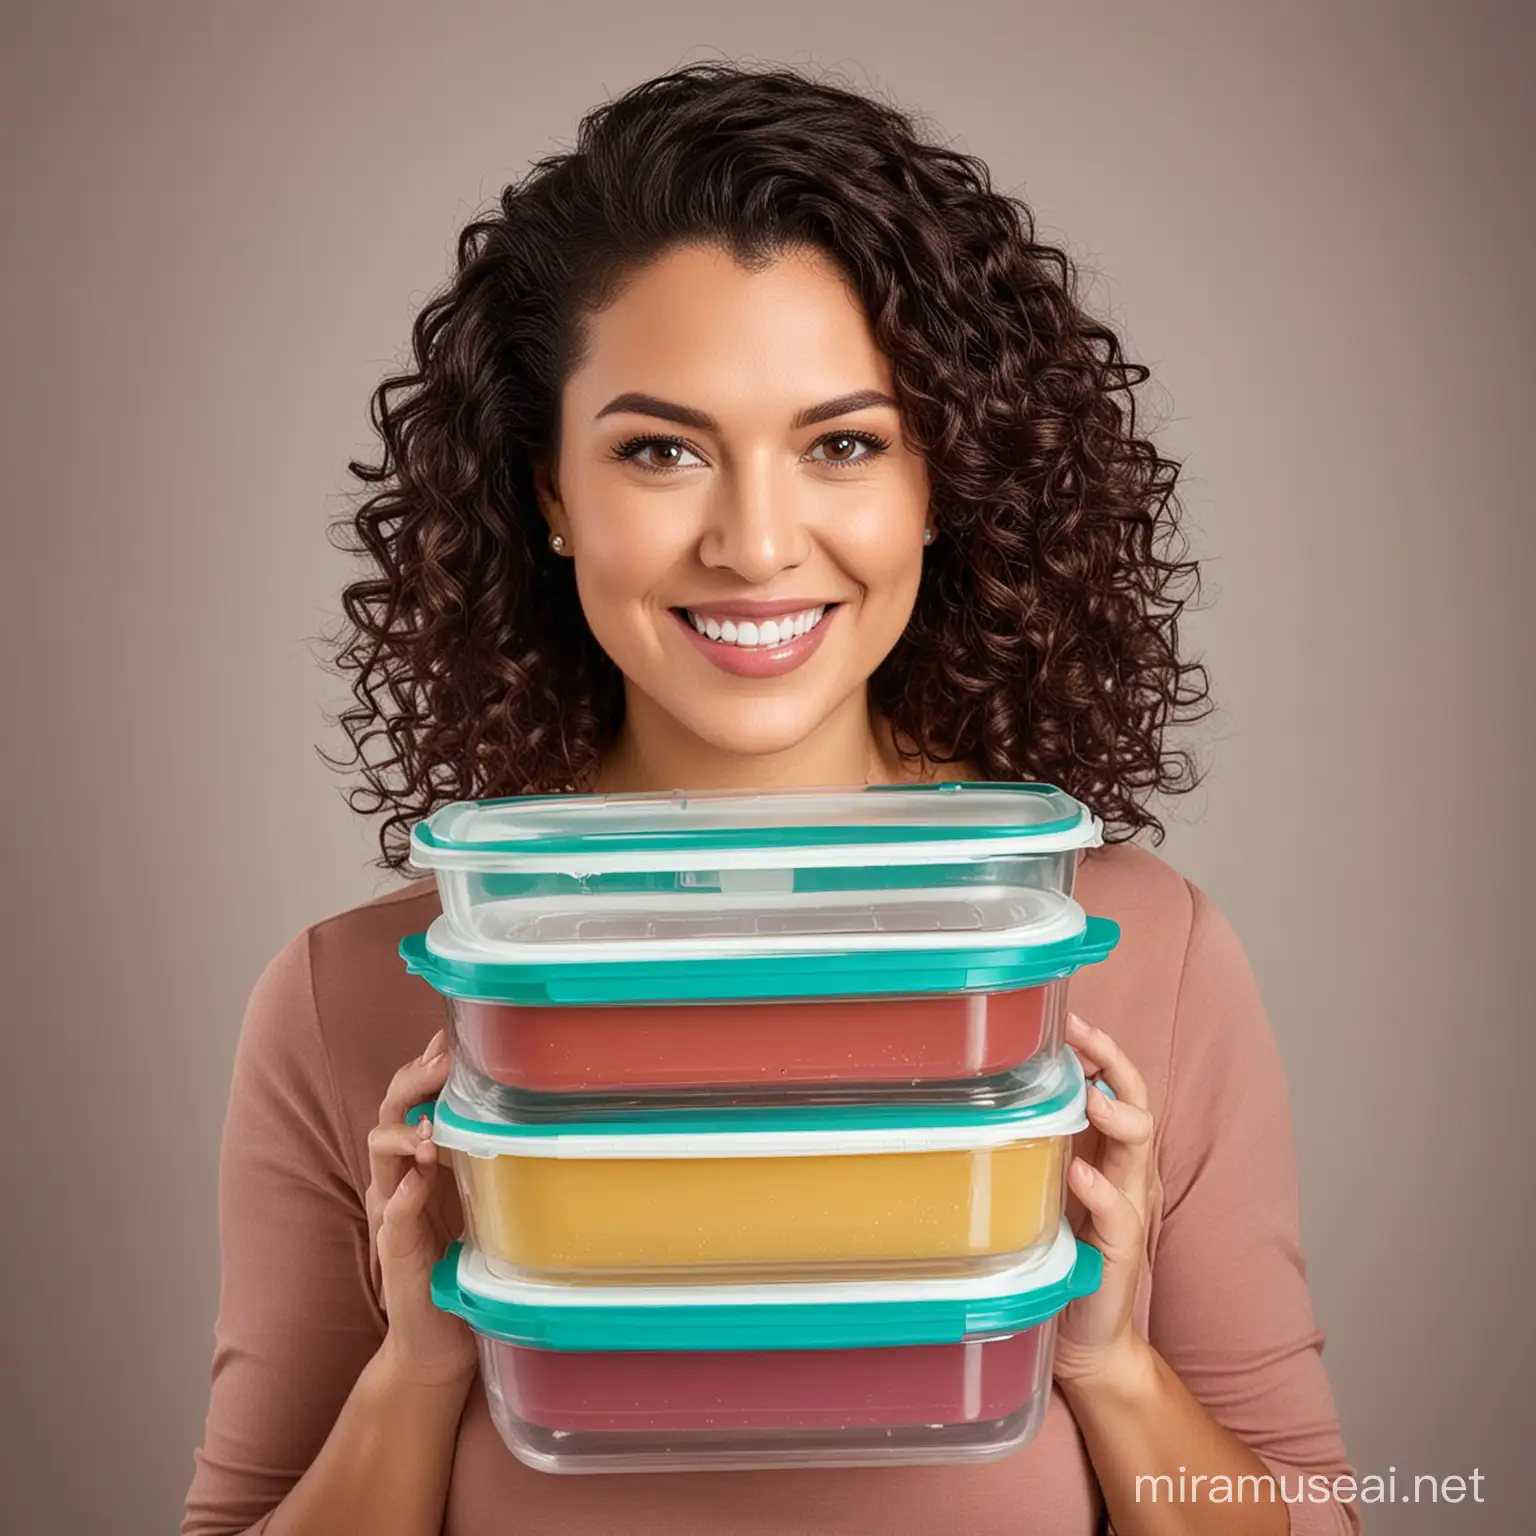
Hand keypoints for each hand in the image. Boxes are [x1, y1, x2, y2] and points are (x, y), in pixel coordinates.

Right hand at [364, 1027, 477, 1388]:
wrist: (439, 1341)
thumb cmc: (462, 1261)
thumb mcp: (481, 1197)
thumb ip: (486, 1154)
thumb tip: (521, 1105)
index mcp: (419, 1162)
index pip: (411, 1098)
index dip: (425, 1065)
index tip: (448, 1036)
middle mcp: (399, 1180)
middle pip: (390, 1113)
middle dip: (412, 1083)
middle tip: (440, 1064)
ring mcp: (393, 1217)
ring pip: (381, 1157)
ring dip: (404, 1137)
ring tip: (430, 1129)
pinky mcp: (397, 1256)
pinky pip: (393, 1220)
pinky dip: (404, 1198)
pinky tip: (417, 1183)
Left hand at [1053, 1013, 1155, 1389]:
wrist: (1087, 1333)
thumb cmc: (1063, 1249)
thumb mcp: (1046, 1183)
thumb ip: (1040, 1141)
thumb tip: (996, 1089)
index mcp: (1110, 1150)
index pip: (1117, 1085)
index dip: (1101, 1050)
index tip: (1071, 1018)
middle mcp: (1127, 1171)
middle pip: (1136, 1100)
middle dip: (1112, 1062)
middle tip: (1082, 1035)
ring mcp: (1128, 1207)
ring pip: (1140, 1147)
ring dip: (1116, 1116)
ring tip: (1090, 1097)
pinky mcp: (1120, 1250)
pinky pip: (1119, 1212)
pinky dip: (1101, 1189)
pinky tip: (1080, 1172)